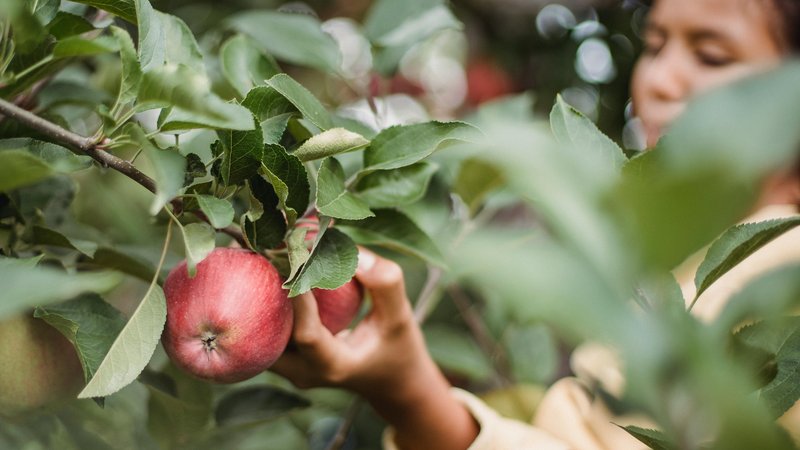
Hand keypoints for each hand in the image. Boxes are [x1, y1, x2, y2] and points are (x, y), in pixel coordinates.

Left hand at [272, 249, 478, 449]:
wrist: (392, 382)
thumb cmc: (398, 346)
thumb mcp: (401, 315)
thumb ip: (384, 282)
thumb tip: (354, 250)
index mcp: (334, 366)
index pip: (307, 334)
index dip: (299, 298)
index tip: (296, 259)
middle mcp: (304, 373)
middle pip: (270, 334)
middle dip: (267, 293)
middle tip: (271, 251)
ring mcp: (290, 369)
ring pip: (260, 333)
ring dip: (263, 296)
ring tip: (268, 256)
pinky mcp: (286, 360)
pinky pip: (268, 330)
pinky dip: (270, 302)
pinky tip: (274, 269)